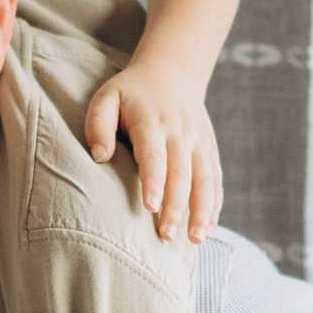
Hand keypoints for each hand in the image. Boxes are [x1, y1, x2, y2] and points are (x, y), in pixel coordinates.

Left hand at [81, 55, 224, 244]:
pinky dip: (214, 204)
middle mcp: (180, 133)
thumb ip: (98, 125)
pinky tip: (208, 228)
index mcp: (152, 122)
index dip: (153, 181)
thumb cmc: (130, 92)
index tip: (149, 207)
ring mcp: (198, 142)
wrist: (172, 72)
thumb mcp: (106, 98)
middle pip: (181, 173)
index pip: (154, 155)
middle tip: (167, 235)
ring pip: (204, 179)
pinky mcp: (209, 149)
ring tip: (195, 239)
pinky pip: (215, 179)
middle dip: (176, 206)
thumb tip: (100, 157)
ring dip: (201, 210)